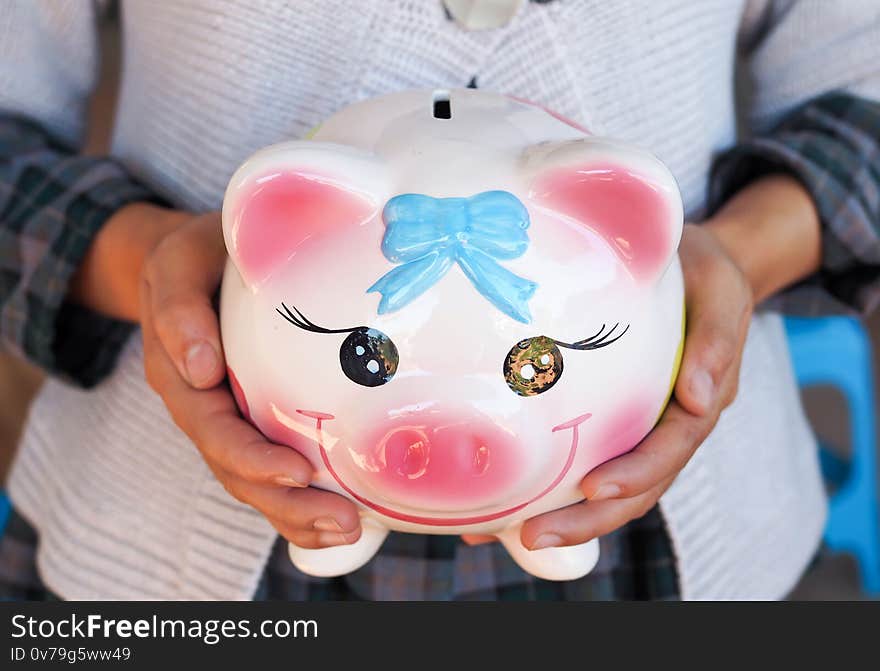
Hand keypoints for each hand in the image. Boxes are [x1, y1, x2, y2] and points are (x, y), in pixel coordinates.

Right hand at [138, 211, 361, 548]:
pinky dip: (304, 500)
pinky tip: (346, 516)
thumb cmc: (196, 257)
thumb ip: (179, 306)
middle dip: (289, 505)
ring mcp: (233, 418)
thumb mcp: (177, 263)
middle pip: (239, 472)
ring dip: (301, 514)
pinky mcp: (260, 419)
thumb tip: (203, 368)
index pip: (213, 430)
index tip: (297, 473)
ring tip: (349, 530)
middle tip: (343, 521)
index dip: (252, 458)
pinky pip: (276, 468)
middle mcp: (206, 409)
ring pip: (258, 482)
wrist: (200, 260)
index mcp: (180, 378)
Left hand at [501, 223, 752, 549]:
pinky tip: (499, 503)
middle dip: (587, 520)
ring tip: (506, 536)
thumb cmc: (703, 274)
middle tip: (533, 537)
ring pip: (604, 486)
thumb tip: (699, 399)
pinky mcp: (609, 418)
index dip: (634, 476)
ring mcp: (636, 427)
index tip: (594, 489)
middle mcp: (665, 426)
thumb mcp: (721, 291)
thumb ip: (716, 340)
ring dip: (562, 516)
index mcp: (697, 405)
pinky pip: (581, 456)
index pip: (668, 452)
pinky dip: (546, 486)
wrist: (686, 263)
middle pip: (633, 488)